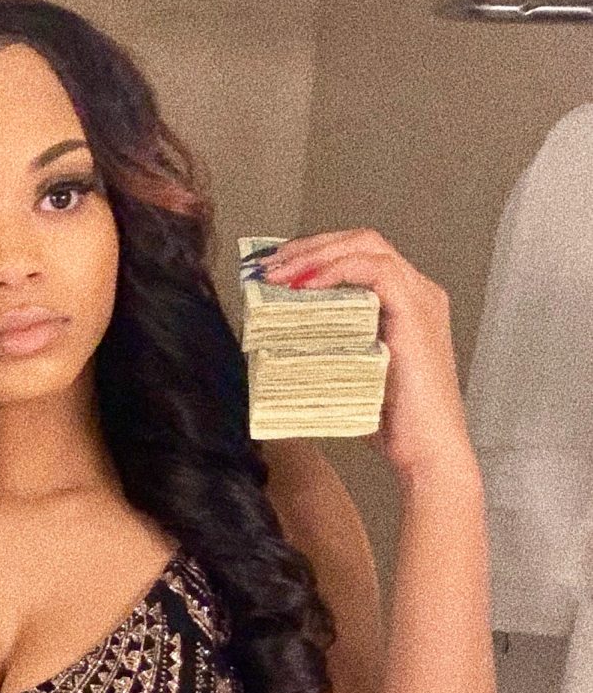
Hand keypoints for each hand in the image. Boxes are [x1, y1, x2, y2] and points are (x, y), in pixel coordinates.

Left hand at [258, 230, 475, 485]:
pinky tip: (305, 287)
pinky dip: (336, 271)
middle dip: (307, 247)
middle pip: (360, 241)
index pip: (357, 254)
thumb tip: (268, 339)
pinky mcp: (417, 314)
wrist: (426, 451)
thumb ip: (322, 346)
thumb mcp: (345, 370)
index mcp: (404, 301)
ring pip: (367, 247)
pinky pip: (376, 271)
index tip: (271, 268)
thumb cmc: (387, 422)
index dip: (312, 253)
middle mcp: (418, 291)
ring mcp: (421, 299)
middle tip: (265, 266)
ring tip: (277, 274)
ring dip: (315, 255)